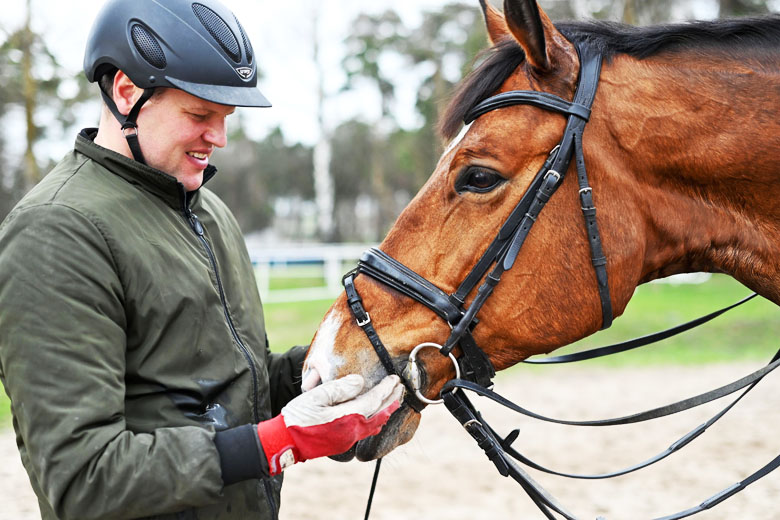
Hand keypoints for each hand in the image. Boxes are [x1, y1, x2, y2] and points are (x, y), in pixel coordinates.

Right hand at [257, 374, 402, 474]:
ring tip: (391, 399)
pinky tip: (374, 414)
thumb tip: (360, 382)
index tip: (394, 379)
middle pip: (380, 415)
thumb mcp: (317, 396)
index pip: (374, 401)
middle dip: (392, 400)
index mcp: (348, 417)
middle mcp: (353, 431)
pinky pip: (366, 430)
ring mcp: (348, 439)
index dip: (386, 390)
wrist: (284, 442)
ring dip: (385, 410)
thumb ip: (340, 388)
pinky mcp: (342, 443)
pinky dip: (375, 419)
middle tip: (399, 388)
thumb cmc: (298, 417)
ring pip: (375, 424)